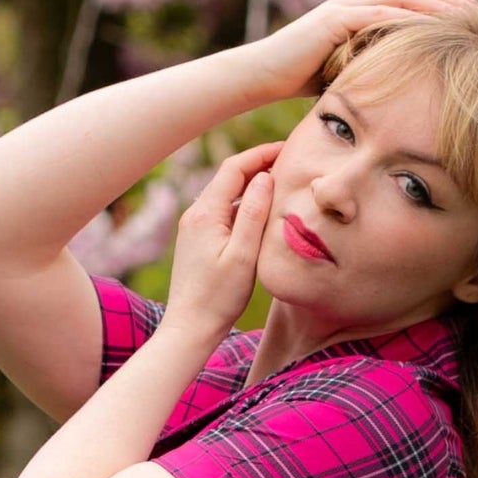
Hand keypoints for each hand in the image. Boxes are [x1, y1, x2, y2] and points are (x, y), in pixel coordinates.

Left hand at [162, 141, 282, 340]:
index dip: (261, 154)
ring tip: (279, 184)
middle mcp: (195, 214)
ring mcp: (194, 227)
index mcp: (206, 213)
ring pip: (226, 196)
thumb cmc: (218, 298)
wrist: (189, 329)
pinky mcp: (196, 241)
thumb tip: (264, 177)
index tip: (287, 148)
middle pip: (229, 177)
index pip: (235, 167)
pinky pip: (222, 213)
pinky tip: (259, 215)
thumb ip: (254, 214)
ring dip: (251, 187)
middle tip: (288, 162)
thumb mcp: (243, 255)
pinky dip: (242, 206)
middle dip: (258, 165)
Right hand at [248, 0, 477, 103]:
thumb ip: (374, 69)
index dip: (443, 6)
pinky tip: (432, 31)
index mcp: (363, 8)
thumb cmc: (300, 81)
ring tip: (466, 19)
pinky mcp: (338, 16)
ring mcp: (347, 3)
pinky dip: (409, 20)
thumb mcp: (349, 73)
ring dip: (437, 6)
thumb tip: (402, 90)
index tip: (472, 21)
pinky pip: (382, 13)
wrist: (262, 75)